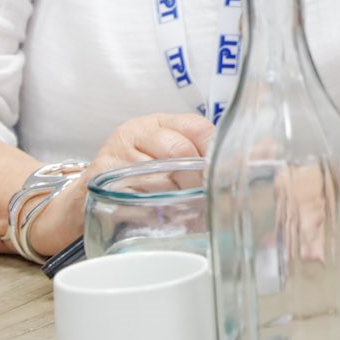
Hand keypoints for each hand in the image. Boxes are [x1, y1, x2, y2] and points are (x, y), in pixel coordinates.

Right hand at [28, 111, 214, 257]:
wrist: (80, 201)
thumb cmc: (135, 179)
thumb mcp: (168, 157)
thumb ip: (202, 155)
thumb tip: (260, 153)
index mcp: (158, 123)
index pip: (198, 128)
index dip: (215, 152)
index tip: (226, 173)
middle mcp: (135, 133)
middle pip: (180, 151)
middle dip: (198, 178)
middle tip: (206, 197)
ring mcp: (116, 155)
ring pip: (160, 176)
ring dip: (177, 198)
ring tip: (184, 209)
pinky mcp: (100, 180)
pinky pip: (136, 195)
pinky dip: (153, 210)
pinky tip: (160, 216)